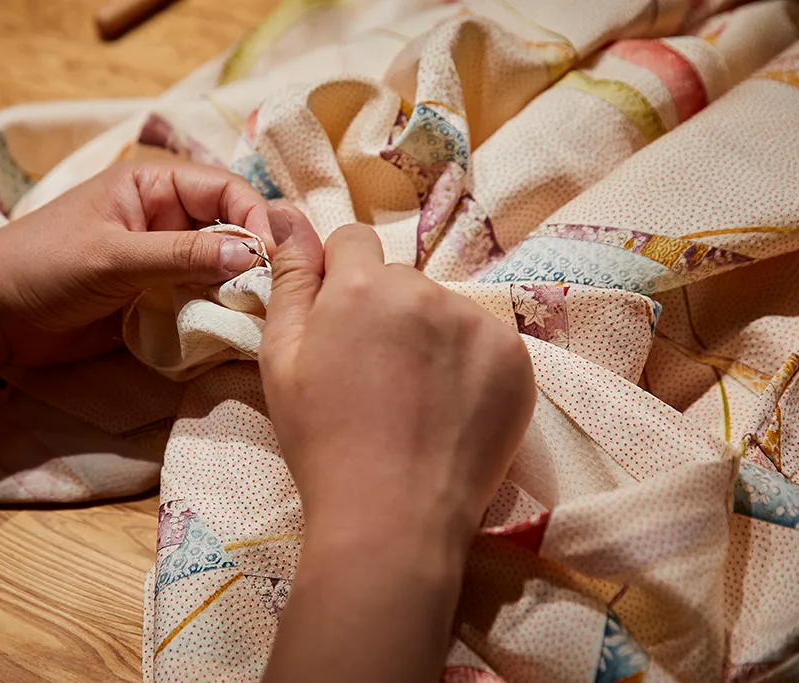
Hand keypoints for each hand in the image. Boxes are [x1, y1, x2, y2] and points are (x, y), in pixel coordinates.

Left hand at [0, 160, 272, 369]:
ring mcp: (160, 261)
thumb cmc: (41, 267)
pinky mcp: (154, 299)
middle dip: (253, 255)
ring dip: (239, 288)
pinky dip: (218, 312)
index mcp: (151, 186)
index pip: (224, 189)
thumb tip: (253, 253)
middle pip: (229, 228)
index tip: (273, 256)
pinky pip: (199, 300)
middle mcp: (163, 219)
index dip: (254, 217)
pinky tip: (236, 329)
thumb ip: (184, 255)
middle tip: (278, 290)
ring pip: (219, 268)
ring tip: (264, 313)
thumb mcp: (115, 256)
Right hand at [260, 204, 534, 557]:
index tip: (340, 327)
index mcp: (361, 285)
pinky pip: (484, 339)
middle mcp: (425, 290)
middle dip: (384, 310)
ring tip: (413, 399)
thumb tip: (284, 212)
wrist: (392, 517)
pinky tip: (448, 408)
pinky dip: (468, 363)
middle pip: (399, 279)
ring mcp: (478, 323)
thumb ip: (290, 278)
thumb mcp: (282, 359)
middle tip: (373, 376)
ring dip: (428, 335)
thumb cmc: (322, 441)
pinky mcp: (516, 358)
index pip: (353, 242)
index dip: (339, 279)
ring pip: (443, 309)